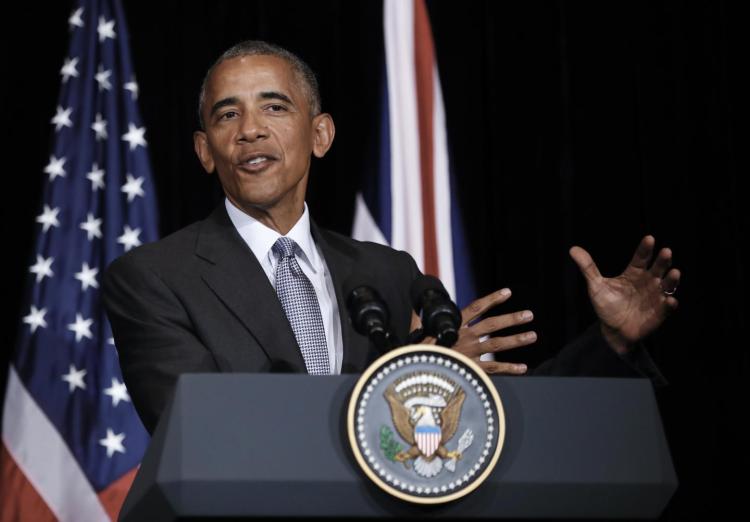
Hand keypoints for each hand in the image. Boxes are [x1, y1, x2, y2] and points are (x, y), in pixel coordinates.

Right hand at [410, 288, 535, 374]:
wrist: (418, 371)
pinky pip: (494, 369)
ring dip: (517, 340)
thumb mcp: (416, 331)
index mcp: (454, 325)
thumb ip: (418, 318)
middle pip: (493, 325)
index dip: (493, 299)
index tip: (508, 292)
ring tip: (532, 335)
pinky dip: (510, 368)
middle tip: (529, 315)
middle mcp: (465, 336)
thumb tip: (415, 306)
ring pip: (498, 345)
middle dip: (512, 319)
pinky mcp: (472, 369)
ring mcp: (470, 352)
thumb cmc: (416, 351)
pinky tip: (523, 367)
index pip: (477, 307)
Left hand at [569, 235, 679, 353]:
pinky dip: (669, 304)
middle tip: (666, 251)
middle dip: (663, 260)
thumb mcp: (596, 286)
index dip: (645, 249)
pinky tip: (671, 301)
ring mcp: (655, 297)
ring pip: (667, 285)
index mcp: (634, 273)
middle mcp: (648, 282)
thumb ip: (588, 268)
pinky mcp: (659, 313)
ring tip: (674, 272)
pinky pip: (667, 308)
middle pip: (658, 268)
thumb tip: (573, 249)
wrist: (612, 330)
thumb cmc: (606, 305)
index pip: (641, 258)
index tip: (649, 238)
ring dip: (671, 279)